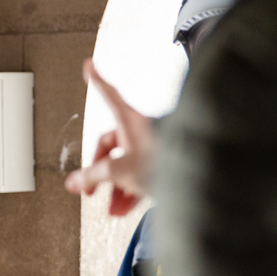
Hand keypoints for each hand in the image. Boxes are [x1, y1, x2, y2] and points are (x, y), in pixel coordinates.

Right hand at [64, 59, 155, 215]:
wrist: (201, 180)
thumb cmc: (167, 163)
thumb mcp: (120, 170)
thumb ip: (94, 175)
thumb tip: (75, 181)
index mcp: (130, 121)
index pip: (109, 94)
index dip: (97, 80)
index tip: (89, 66)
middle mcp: (142, 130)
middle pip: (112, 146)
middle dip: (101, 173)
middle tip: (89, 188)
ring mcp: (153, 147)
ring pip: (127, 165)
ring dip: (116, 189)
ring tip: (110, 208)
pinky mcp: (165, 164)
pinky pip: (141, 175)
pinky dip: (131, 191)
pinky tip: (124, 208)